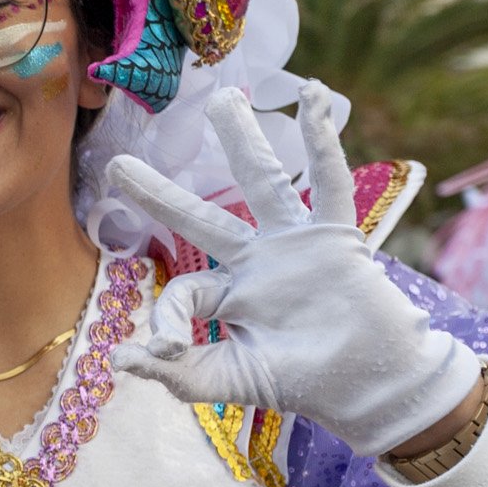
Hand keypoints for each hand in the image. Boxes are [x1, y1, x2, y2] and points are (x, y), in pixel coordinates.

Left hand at [105, 84, 479, 456]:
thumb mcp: (227, 380)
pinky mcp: (334, 236)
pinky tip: (315, 99)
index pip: (182, 292)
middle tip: (118, 161)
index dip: (167, 318)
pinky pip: (329, 182)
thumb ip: (176, 373)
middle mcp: (254, 261)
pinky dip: (324, 141)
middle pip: (198, 218)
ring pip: (261, 182)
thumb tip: (120, 359)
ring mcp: (293, 244)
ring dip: (242, 139)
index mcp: (227, 295)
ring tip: (223, 99)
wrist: (369, 388)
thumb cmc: (300, 384)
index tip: (163, 347)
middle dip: (158, 192)